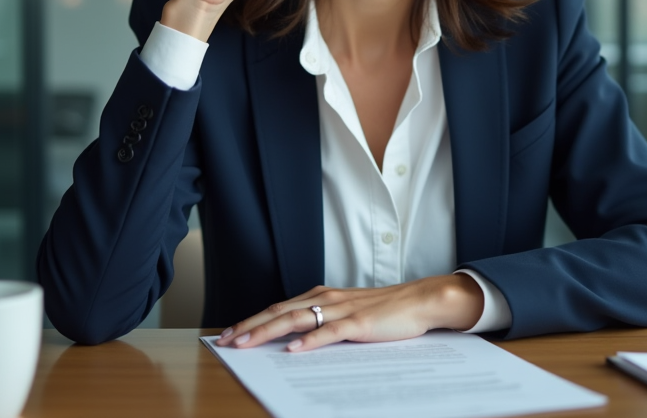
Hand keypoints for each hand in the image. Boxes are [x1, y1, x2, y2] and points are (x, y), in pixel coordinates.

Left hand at [215, 275, 484, 352]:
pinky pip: (328, 332)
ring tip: (246, 343)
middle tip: (225, 340)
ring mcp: (342, 309)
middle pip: (280, 311)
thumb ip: (324, 321)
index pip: (279, 307)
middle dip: (249, 326)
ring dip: (267, 331)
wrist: (421, 300)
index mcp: (323, 296)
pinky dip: (309, 341)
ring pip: (296, 319)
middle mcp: (327, 298)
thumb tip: (296, 339)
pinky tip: (293, 350)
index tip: (230, 333)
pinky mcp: (358, 322)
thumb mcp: (348, 314)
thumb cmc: (386, 310)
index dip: (253, 320)